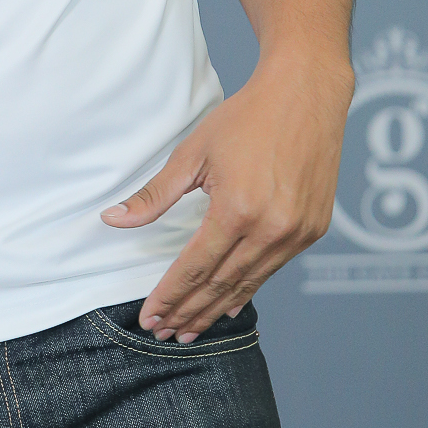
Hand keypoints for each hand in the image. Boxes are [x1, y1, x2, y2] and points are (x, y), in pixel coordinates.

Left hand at [100, 51, 353, 340]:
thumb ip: (154, 195)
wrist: (305, 94)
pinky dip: (248, 289)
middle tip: (164, 332)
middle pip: (221, 284)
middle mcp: (271, 228)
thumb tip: (113, 220)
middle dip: (189, 311)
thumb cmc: (245, 118)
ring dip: (216, 308)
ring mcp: (297, 233)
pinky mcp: (313, 230)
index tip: (149, 317)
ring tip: (190, 329)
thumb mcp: (192, 152)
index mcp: (237, 209)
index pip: (194, 267)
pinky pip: (273, 270)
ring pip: (248, 283)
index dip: (170, 296)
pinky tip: (228, 304)